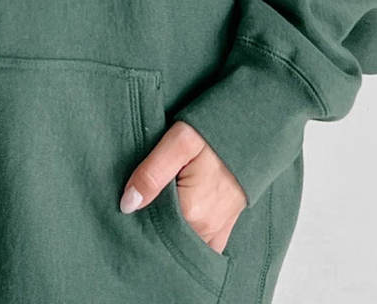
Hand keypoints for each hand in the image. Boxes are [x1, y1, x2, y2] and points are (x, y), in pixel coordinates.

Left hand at [119, 120, 245, 252]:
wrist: (250, 130)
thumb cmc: (214, 133)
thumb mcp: (179, 142)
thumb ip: (152, 174)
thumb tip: (128, 204)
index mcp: (192, 211)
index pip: (151, 228)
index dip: (136, 217)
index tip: (126, 205)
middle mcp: (206, 229)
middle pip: (166, 238)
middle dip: (150, 226)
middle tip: (137, 203)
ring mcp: (217, 231)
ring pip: (182, 242)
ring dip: (167, 232)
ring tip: (156, 208)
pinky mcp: (224, 228)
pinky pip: (202, 246)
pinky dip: (186, 239)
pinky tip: (175, 224)